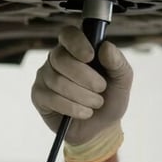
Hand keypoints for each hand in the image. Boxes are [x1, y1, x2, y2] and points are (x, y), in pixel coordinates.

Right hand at [31, 26, 132, 161]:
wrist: (102, 127)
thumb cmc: (110, 98)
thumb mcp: (122, 82)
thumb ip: (118, 63)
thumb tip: (106, 47)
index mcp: (76, 49)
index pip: (68, 34)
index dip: (77, 43)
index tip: (90, 56)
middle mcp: (57, 59)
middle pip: (61, 59)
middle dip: (86, 78)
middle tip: (101, 89)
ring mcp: (45, 76)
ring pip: (58, 81)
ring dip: (83, 96)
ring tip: (95, 104)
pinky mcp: (39, 95)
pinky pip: (52, 98)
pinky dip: (73, 108)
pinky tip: (84, 113)